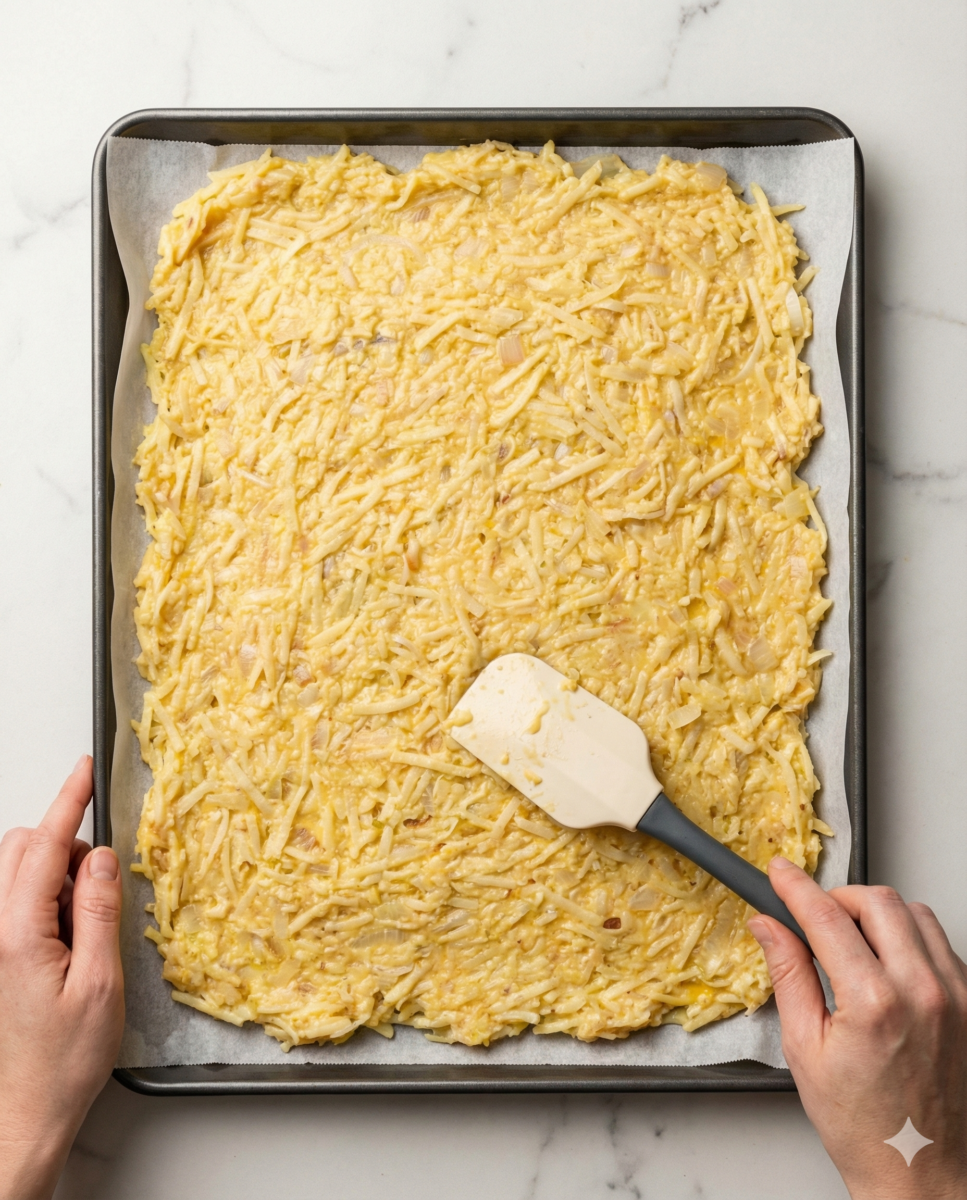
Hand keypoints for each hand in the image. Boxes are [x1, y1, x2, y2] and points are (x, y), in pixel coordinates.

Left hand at [0, 756, 123, 1199]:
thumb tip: (101, 857)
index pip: (43, 847)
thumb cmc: (64, 1061)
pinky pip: (16, 901)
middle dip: (63, 842)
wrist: (25, 1113)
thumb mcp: (101, 983)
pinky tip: (70, 934)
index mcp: (18, 935)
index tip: (85, 768)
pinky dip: (46, 897)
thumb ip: (99, 911)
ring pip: (15, 871)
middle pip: (20, 849)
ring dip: (54, 871)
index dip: (68, 801)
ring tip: (87, 917)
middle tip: (100, 877)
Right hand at [749, 860, 966, 1198]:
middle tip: (814, 914)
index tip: (781, 873)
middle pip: (878, 901)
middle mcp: (923, 992)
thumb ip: (788, 975)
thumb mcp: (806, 1050)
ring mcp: (957, 996)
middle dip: (839, 897)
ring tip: (853, 942)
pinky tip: (887, 965)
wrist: (923, 1173)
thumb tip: (769, 927)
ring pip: (915, 914)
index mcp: (874, 1004)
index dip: (796, 887)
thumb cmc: (864, 1127)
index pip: (826, 917)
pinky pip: (941, 945)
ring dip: (878, 914)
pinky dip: (910, 939)